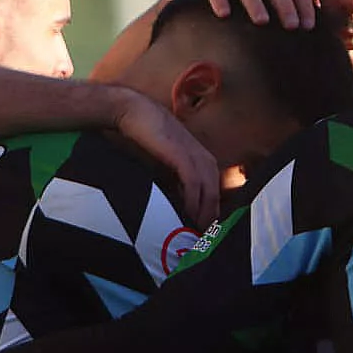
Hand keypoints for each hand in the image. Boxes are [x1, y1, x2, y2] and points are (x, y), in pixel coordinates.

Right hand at [108, 86, 220, 228]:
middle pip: (216, 195)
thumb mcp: (168, 164)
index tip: (204, 232)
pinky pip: (194, 184)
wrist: (137, 114)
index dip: (212, 213)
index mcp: (204, 161)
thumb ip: (176, 181)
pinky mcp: (183, 156)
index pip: (216, 192)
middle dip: (211, 219)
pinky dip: (193, 201)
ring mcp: (195, 156)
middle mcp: (204, 159)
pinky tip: (189, 214)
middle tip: (203, 239)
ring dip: (204, 214)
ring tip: (197, 232)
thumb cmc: (150, 140)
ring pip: (209, 192)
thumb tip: (179, 207)